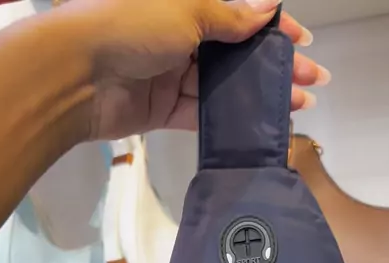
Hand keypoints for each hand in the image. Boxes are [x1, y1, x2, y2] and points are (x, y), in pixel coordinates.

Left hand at [60, 0, 329, 140]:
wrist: (76, 74)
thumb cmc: (130, 25)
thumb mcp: (187, 9)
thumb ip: (230, 16)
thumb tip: (268, 7)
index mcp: (185, 1)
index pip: (238, 12)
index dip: (271, 26)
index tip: (302, 41)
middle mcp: (180, 33)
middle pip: (235, 51)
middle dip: (274, 65)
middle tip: (311, 81)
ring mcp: (172, 72)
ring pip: (224, 84)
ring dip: (259, 94)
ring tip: (296, 105)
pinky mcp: (164, 108)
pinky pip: (203, 113)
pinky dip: (231, 118)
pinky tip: (261, 124)